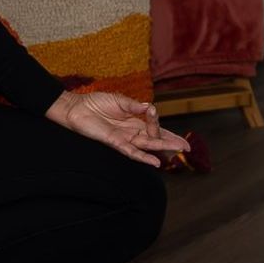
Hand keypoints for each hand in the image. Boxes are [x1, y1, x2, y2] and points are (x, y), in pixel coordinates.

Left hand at [45, 91, 190, 167]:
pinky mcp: (114, 142)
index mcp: (134, 120)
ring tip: (177, 152)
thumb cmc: (96, 103)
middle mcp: (132, 131)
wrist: (76, 107)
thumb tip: (151, 108)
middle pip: (155, 138)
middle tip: (187, 148)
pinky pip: (131, 152)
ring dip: (161, 149)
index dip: (164, 127)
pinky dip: (143, 157)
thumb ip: (135, 106)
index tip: (158, 116)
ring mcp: (124, 138)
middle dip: (171, 142)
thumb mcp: (120, 100)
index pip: (155, 126)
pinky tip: (155, 162)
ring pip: (146, 146)